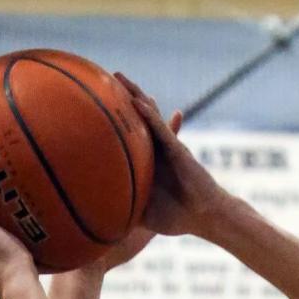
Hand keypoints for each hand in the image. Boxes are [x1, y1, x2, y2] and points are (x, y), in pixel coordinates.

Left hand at [114, 73, 228, 237]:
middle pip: (137, 117)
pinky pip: (161, 130)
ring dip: (135, 95)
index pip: (129, 136)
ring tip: (119, 76)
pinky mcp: (178, 150)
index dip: (115, 120)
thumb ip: (125, 211)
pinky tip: (138, 101)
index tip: (94, 106)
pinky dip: (150, 115)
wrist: (203, 217)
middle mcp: (157, 150)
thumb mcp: (144, 214)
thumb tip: (98, 222)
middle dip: (122, 97)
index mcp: (148, 163)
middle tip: (103, 78)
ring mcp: (168, 147)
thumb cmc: (178, 217)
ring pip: (149, 115)